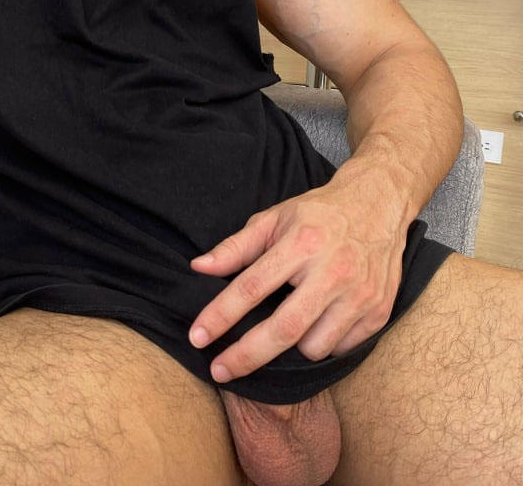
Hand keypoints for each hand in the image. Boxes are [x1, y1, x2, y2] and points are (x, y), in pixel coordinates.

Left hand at [187, 166, 409, 383]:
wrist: (378, 204)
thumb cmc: (318, 214)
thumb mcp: (274, 218)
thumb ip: (236, 247)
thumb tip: (199, 267)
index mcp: (301, 243)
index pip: (251, 286)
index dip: (220, 315)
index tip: (197, 336)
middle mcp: (333, 271)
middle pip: (283, 329)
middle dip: (246, 355)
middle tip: (219, 370)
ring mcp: (360, 295)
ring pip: (313, 347)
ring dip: (290, 348)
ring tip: (285, 326)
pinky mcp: (379, 312)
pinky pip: (340, 349)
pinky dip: (322, 344)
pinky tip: (316, 324)